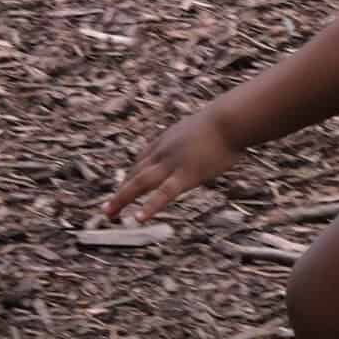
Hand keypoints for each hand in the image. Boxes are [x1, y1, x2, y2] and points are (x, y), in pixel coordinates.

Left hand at [102, 109, 241, 222]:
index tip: (126, 188)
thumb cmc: (224, 123)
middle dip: (121, 192)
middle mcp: (163, 152)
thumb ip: (195, 140)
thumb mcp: (202, 128)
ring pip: (140, 182)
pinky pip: (164, 193)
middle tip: (108, 209)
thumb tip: (203, 145)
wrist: (230, 120)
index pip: (142, 161)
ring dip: (122, 198)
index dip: (131, 176)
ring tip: (110, 214)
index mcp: (166, 141)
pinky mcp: (186, 175)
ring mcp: (172, 164)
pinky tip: (139, 218)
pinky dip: (150, 206)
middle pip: (135, 173)